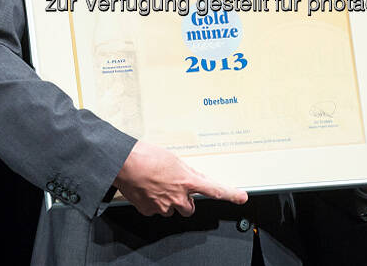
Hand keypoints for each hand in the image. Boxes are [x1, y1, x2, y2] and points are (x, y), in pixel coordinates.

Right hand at [114, 140, 247, 216]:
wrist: (124, 163)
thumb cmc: (146, 155)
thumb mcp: (173, 159)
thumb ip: (185, 171)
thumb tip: (189, 177)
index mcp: (187, 181)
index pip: (215, 190)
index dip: (231, 194)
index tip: (241, 197)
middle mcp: (178, 196)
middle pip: (190, 207)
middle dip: (185, 200)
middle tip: (175, 189)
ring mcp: (163, 205)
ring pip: (172, 210)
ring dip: (169, 202)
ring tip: (157, 186)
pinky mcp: (149, 210)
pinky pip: (156, 210)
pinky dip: (154, 203)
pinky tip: (148, 190)